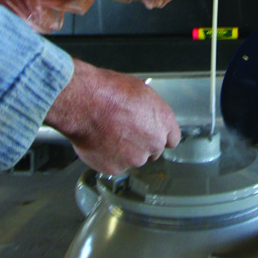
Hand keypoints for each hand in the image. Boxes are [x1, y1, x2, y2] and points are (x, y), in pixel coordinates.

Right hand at [44, 59, 179, 173]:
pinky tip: (99, 142)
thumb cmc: (108, 91)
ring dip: (124, 152)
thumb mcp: (139, 90)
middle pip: (153, 151)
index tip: (152, 135)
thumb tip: (145, 114)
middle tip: (124, 131)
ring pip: (132, 159)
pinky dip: (107, 157)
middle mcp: (153, 142)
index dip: (160, 136)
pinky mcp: (116, 168)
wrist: (84, 103)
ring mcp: (135, 158)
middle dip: (141, 144)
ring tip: (108, 134)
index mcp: (163, 121)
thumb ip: (148, 110)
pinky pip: (114, 165)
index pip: (172, 139)